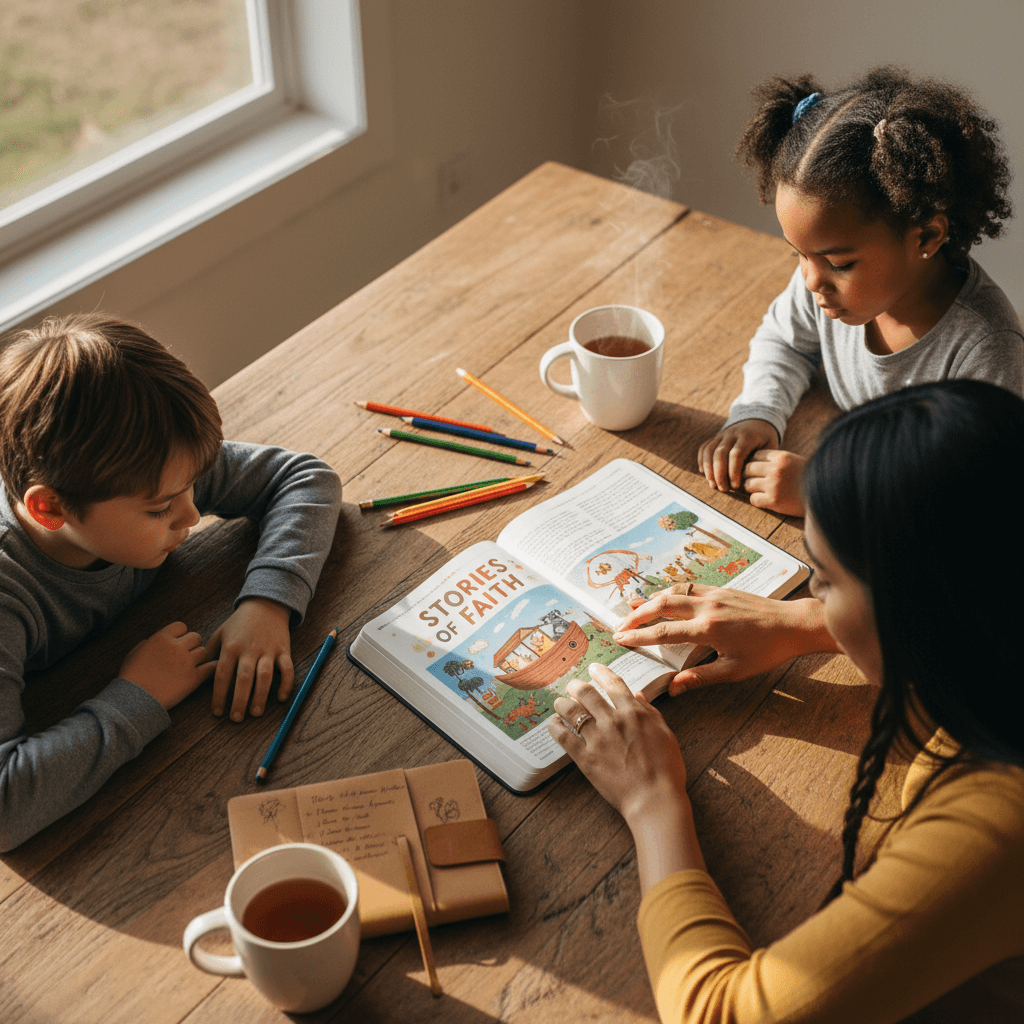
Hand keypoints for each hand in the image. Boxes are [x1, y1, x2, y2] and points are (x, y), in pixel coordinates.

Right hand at [119, 621, 215, 709]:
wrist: (134, 701)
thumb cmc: (130, 678)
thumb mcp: (133, 654)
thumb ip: (146, 643)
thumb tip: (151, 640)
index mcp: (161, 638)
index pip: (181, 626)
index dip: (180, 634)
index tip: (176, 643)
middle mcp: (176, 647)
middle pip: (196, 637)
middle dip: (192, 645)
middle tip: (186, 655)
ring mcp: (187, 662)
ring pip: (204, 652)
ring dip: (199, 657)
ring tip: (191, 665)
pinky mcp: (194, 678)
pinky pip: (211, 667)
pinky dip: (211, 668)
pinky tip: (210, 669)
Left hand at [207, 598, 293, 720]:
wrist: (266, 603)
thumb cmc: (240, 622)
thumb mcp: (221, 632)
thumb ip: (210, 652)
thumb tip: (198, 672)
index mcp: (231, 646)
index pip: (222, 675)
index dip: (219, 696)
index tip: (217, 712)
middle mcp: (249, 649)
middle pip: (243, 679)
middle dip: (239, 701)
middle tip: (236, 719)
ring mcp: (268, 650)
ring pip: (265, 676)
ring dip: (260, 696)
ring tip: (255, 713)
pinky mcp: (284, 649)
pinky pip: (287, 669)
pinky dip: (286, 684)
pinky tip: (281, 698)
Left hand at [549, 664, 688, 825]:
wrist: (654, 799)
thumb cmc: (666, 770)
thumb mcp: (665, 734)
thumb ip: (650, 712)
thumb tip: (638, 695)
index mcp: (634, 713)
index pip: (613, 684)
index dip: (601, 672)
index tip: (594, 668)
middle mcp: (613, 721)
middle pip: (587, 693)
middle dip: (577, 686)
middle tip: (572, 685)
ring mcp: (597, 738)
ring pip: (572, 711)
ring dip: (563, 703)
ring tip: (559, 702)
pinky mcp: (585, 758)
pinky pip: (564, 737)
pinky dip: (555, 727)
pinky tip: (553, 724)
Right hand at [614, 583, 836, 692]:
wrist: (793, 624)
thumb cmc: (767, 650)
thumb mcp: (734, 671)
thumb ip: (701, 677)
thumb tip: (674, 688)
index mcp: (707, 629)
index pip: (663, 632)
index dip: (638, 636)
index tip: (619, 638)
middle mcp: (706, 607)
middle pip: (661, 606)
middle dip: (636, 616)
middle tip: (619, 625)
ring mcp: (714, 595)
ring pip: (673, 592)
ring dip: (650, 600)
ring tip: (633, 608)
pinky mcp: (721, 590)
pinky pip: (689, 587)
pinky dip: (671, 591)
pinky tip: (664, 596)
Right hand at [697, 419, 779, 492]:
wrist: (758, 422)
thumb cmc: (766, 440)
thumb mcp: (771, 448)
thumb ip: (763, 462)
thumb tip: (754, 482)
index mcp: (748, 436)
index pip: (736, 454)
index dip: (734, 472)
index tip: (735, 486)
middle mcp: (732, 433)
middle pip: (720, 453)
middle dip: (719, 474)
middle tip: (723, 489)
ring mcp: (721, 435)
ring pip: (709, 451)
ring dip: (709, 470)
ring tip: (713, 485)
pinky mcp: (715, 438)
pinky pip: (704, 448)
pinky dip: (702, 461)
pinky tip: (704, 473)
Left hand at [742, 449, 806, 515]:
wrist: (826, 495)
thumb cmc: (809, 478)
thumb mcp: (794, 461)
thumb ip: (777, 460)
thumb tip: (753, 461)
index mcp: (782, 457)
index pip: (755, 455)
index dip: (754, 462)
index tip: (757, 469)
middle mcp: (776, 469)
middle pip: (747, 469)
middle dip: (749, 475)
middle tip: (755, 481)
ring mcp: (773, 485)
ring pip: (748, 484)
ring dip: (752, 489)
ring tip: (762, 491)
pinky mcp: (773, 501)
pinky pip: (753, 499)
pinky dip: (757, 500)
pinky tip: (766, 500)